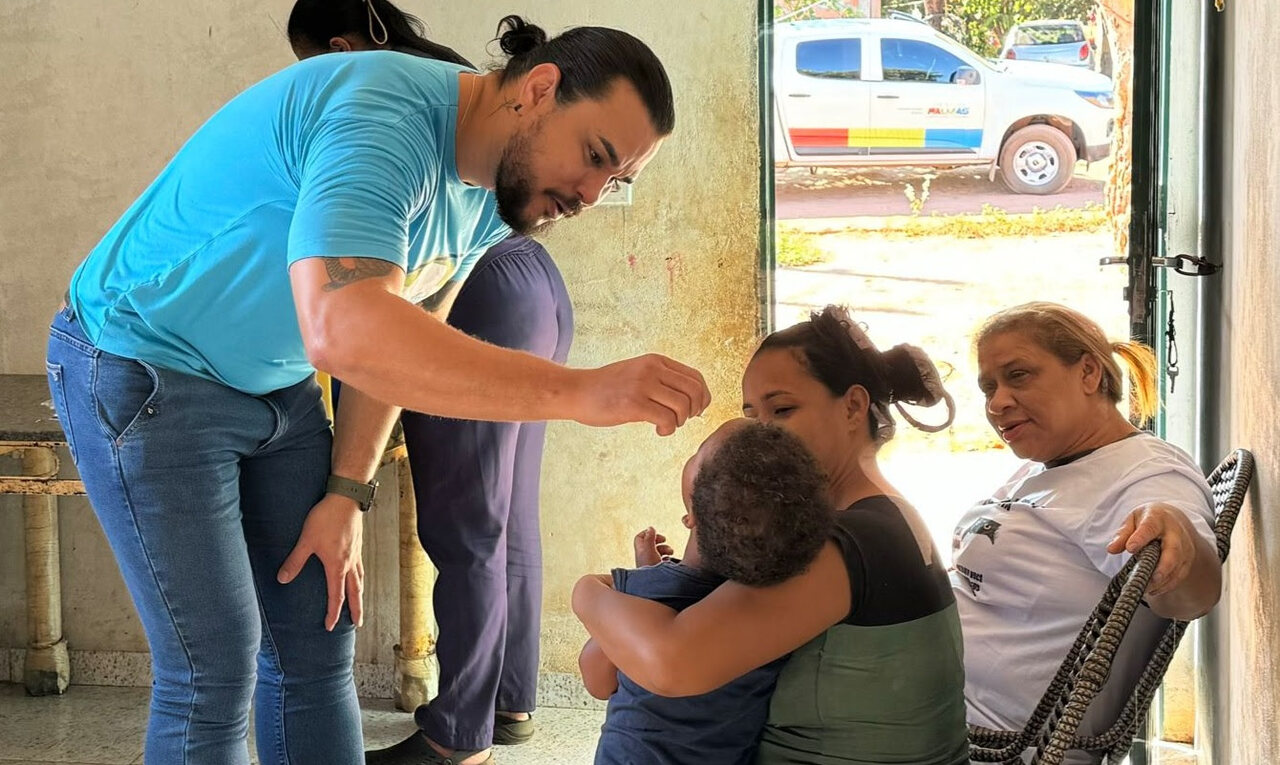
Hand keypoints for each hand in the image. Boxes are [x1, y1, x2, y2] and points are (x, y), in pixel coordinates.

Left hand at [277, 493, 364, 630]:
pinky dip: (360, 577)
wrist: (346, 498)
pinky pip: (361, 567)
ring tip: (361, 603)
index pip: (337, 596)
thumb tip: (282, 579)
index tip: (329, 627)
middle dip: (356, 610)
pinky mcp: (357, 544)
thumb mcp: (306, 540)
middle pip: (355, 592)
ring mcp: (356, 554)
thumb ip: (295, 560)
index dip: (333, 613)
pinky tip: (357, 575)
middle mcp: (350, 563)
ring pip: (360, 580)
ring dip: (360, 595)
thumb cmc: (326, 518)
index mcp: (337, 566)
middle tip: (358, 624)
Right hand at [571, 354, 710, 435]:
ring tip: (666, 424)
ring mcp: (643, 385)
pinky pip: (667, 419)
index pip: (696, 377)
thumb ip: (662, 380)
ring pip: (683, 406)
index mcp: (656, 360)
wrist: (577, 391)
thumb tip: (693, 400)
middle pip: (694, 391)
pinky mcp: (633, 403)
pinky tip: (658, 430)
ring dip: (680, 422)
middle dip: (694, 411)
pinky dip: (668, 429)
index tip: (694, 411)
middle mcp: (652, 369)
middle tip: (680, 420)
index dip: (702, 398)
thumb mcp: (638, 373)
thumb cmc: (608, 388)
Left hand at [634, 526, 673, 566]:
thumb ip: (649, 538)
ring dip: (665, 549)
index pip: (639, 537)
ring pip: (657, 552)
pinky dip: (666, 558)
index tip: (655, 532)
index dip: (647, 532)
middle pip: (650, 544)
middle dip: (659, 540)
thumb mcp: (649, 550)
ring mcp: (650, 564)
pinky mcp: (657, 570)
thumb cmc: (650, 568)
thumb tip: (650, 528)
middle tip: (664, 540)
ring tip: (671, 552)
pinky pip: (662, 561)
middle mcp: (644, 557)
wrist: (655, 585)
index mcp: (640, 551)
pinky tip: (668, 559)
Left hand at [1107, 503, 1199, 597]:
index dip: (1140, 538)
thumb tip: (1111, 549)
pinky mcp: (1188, 559)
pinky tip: (1155, 590)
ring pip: (1178, 566)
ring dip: (1164, 580)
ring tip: (1147, 589)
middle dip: (1163, 566)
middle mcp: (1175, 532)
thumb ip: (1122, 534)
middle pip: (1173, 550)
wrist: (1172, 519)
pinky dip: (1168, 585)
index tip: (1130, 548)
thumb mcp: (1132, 520)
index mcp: (1157, 518)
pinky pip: (1180, 574)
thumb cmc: (1148, 519)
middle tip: (1150, 579)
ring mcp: (1185, 547)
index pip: (1149, 528)